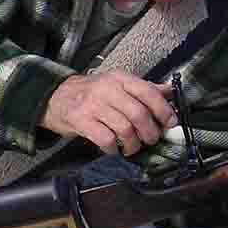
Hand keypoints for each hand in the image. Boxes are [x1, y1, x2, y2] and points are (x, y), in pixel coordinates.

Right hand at [41, 72, 178, 154]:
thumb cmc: (91, 93)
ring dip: (133, 144)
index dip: (163, 110)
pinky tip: (114, 148)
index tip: (170, 123)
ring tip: (132, 147)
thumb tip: (171, 92)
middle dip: (150, 132)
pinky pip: (106, 140)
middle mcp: (107, 89)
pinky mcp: (81, 121)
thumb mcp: (117, 84)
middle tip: (151, 139)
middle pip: (139, 114)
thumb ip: (144, 88)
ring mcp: (93, 105)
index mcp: (120, 78)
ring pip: (125, 129)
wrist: (56, 97)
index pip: (148, 92)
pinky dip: (114, 149)